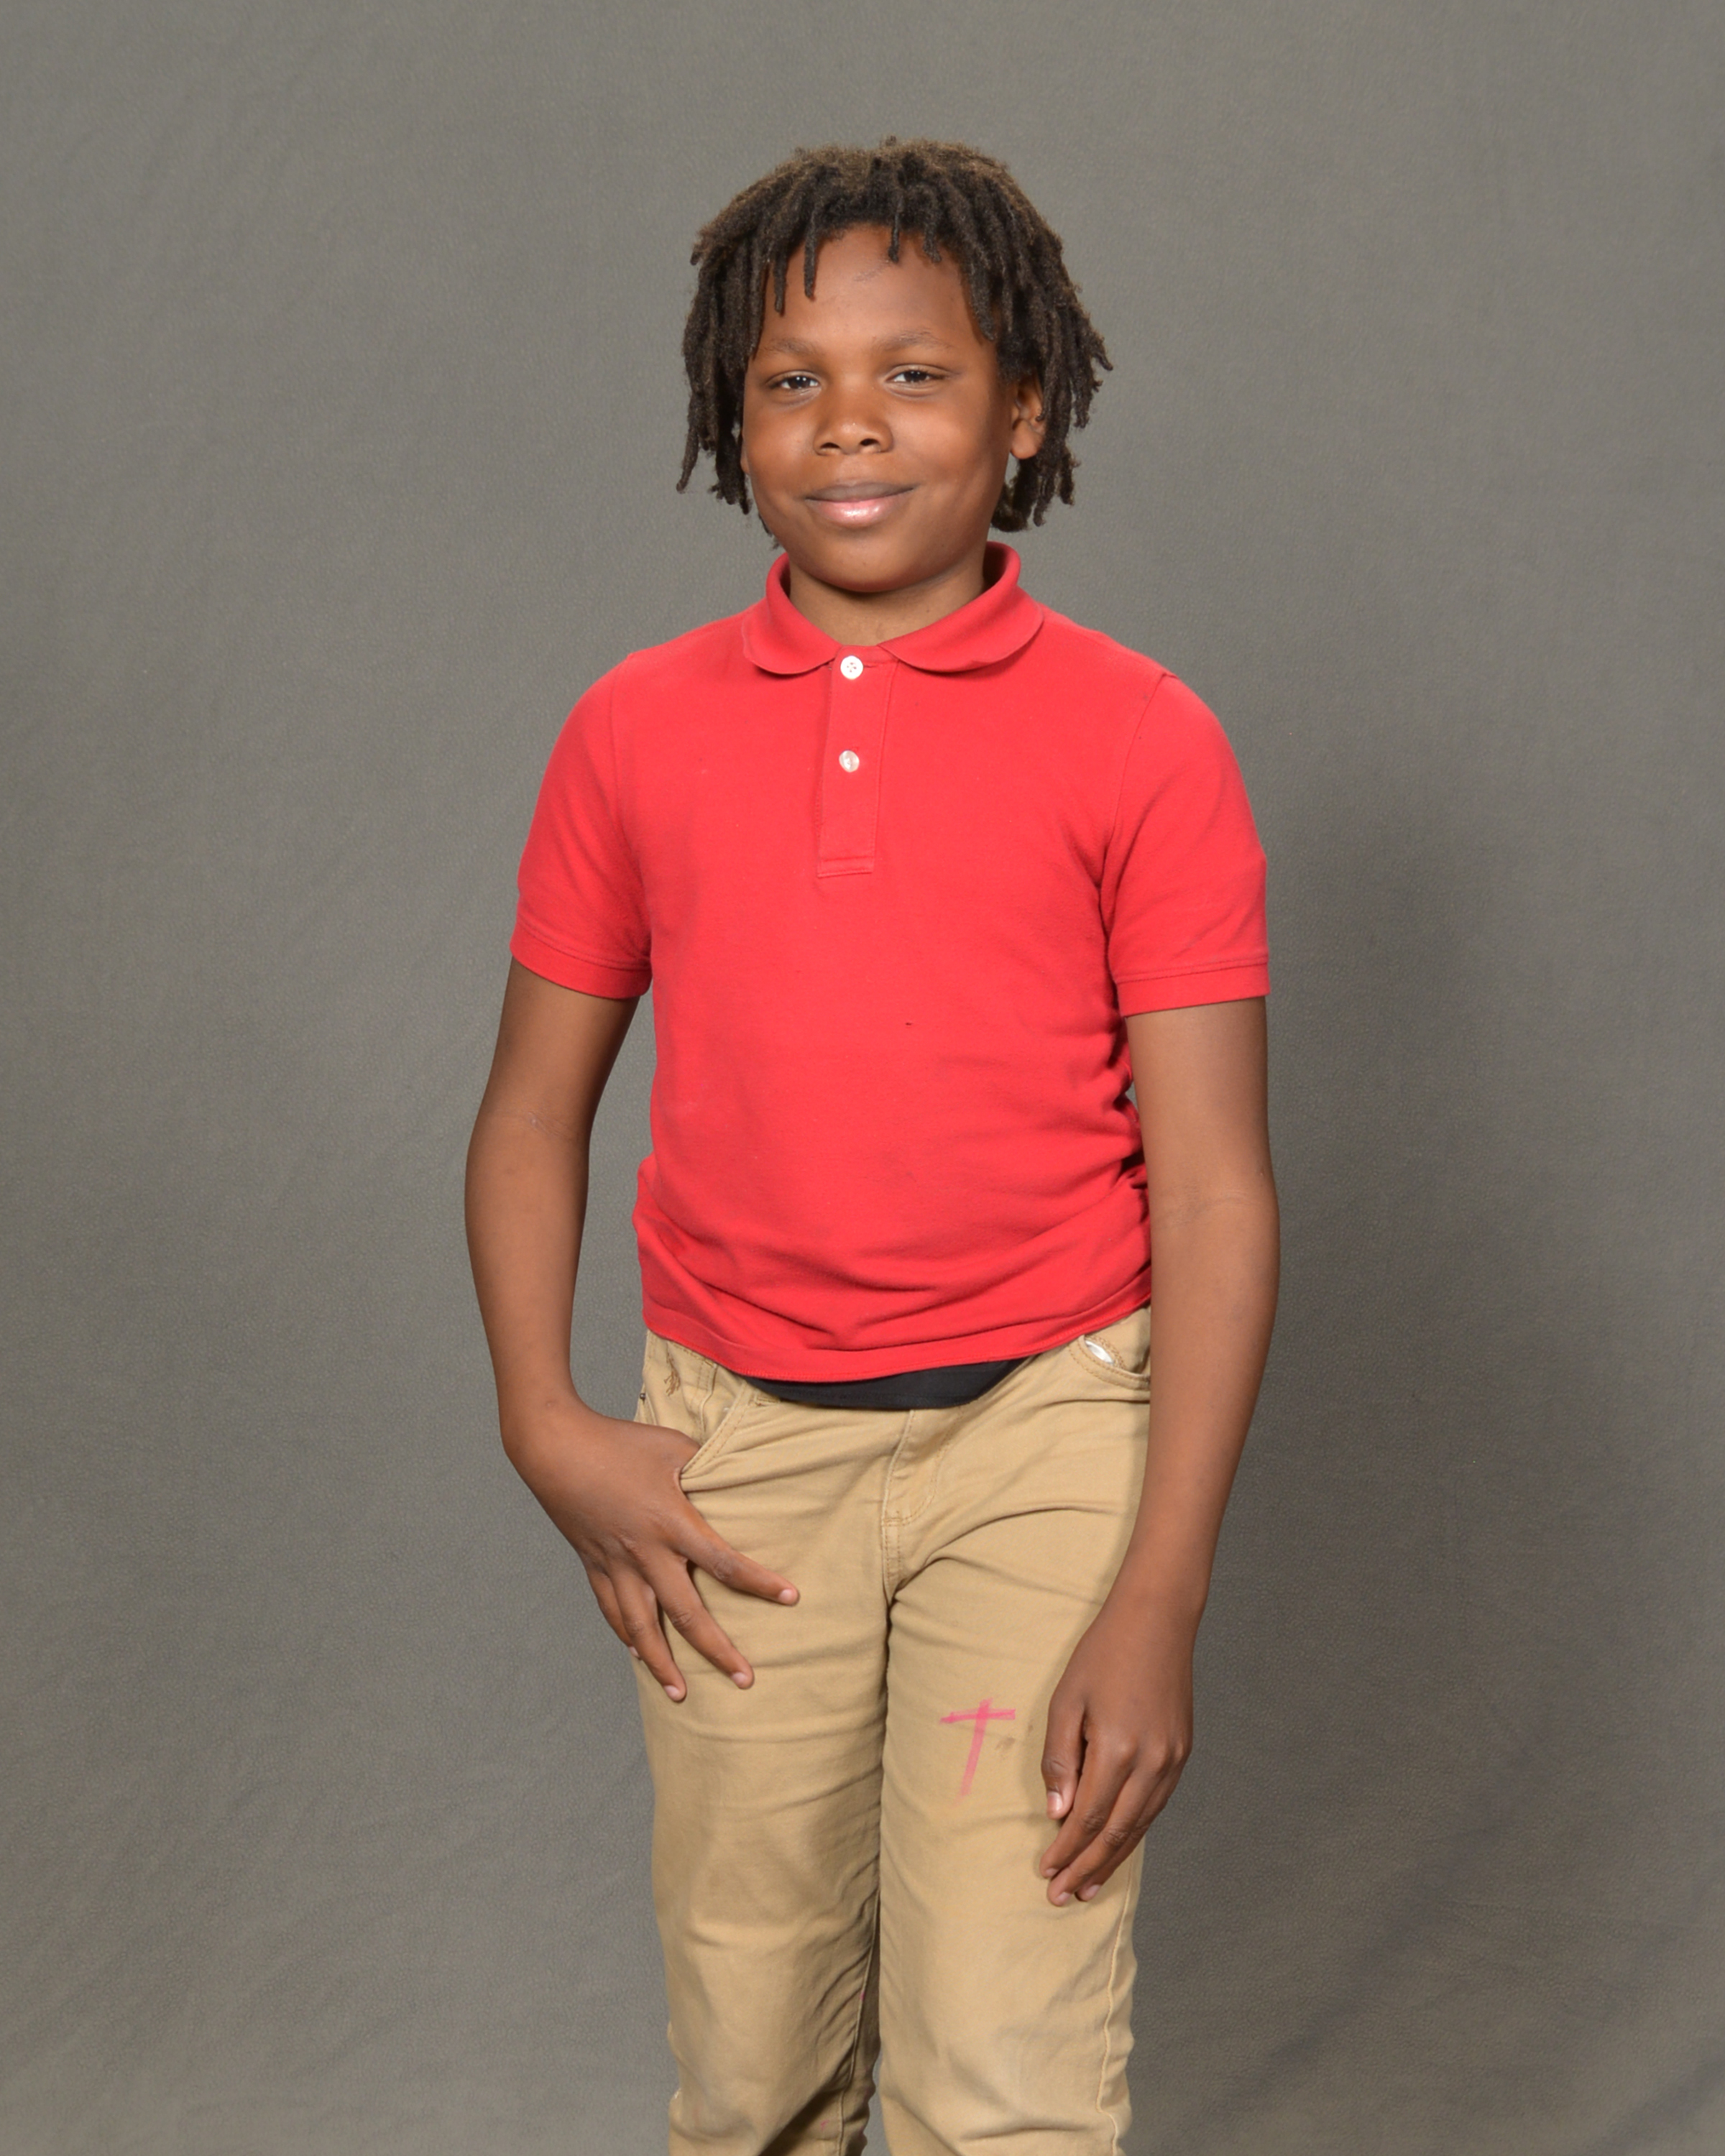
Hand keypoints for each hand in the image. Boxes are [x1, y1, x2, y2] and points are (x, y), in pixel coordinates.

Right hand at [506, 1401, 797, 1700]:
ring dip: (662, 1663)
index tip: (791, 1598)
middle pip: (686, 1614)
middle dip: (717, 1650)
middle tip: (745, 1680)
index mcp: (671, 1521)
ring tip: (681, 1693)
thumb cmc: (619, 1441)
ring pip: (642, 1626)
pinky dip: (627, 1636)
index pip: (724, 1562)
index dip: (760, 1582)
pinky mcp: (593, 1565)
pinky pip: (612, 1610)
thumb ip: (706, 1465)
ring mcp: (615, 1563)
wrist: (554, 1448)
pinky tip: (639, 1655)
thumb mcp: (672, 1445)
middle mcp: (644, 1552)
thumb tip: (736, 1471)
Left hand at [1038, 1600, 1193, 1904]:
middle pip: (1117, 1832)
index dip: (1067, 1849)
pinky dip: (1136, 1832)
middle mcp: (1152, 1762)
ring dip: (1113, 1858)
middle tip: (1062, 1897)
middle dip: (1087, 1866)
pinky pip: (1156, 1805)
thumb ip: (1061, 1760)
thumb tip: (1058, 1813)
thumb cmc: (1103, 1654)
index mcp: (1118, 1748)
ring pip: (1141, 1825)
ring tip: (1088, 1884)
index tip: (1046, 1873)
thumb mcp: (1067, 1700)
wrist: (1157, 1620)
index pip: (1089, 1818)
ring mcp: (1173, 1759)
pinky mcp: (1182, 1753)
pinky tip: (1119, 1846)